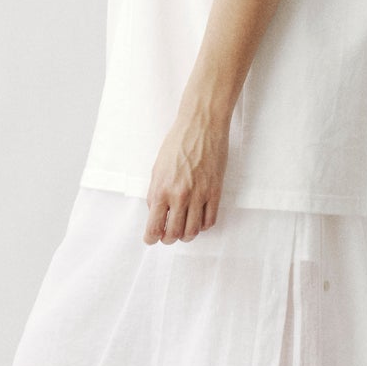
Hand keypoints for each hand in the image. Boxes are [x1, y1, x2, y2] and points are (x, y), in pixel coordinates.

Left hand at [144, 103, 227, 243]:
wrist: (201, 126)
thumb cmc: (177, 143)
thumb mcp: (157, 168)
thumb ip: (156, 192)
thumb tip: (156, 212)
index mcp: (161, 190)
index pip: (154, 227)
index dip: (151, 238)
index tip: (151, 239)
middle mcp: (180, 196)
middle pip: (174, 234)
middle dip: (168, 239)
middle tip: (167, 237)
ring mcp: (199, 195)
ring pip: (193, 231)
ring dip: (186, 236)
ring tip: (183, 231)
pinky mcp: (215, 192)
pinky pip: (210, 220)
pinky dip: (203, 226)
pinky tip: (199, 221)